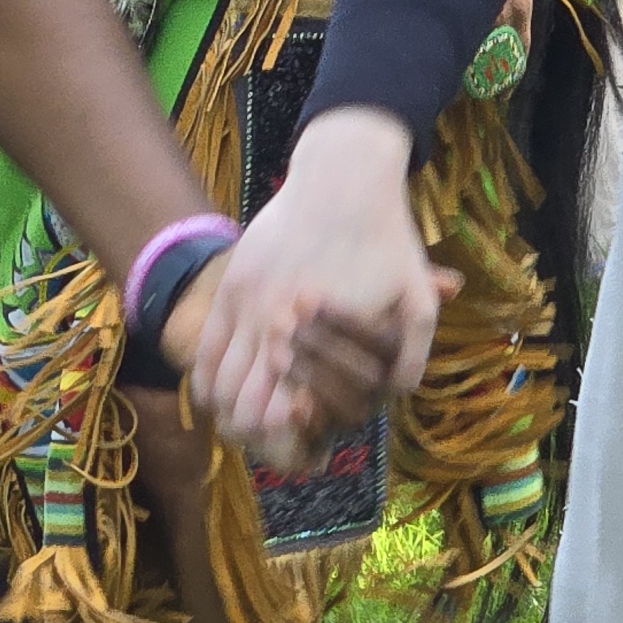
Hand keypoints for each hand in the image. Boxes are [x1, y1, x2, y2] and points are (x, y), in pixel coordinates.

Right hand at [182, 112, 452, 468]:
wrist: (343, 179)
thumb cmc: (386, 241)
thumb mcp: (417, 298)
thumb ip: (411, 356)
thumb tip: (393, 399)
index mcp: (317, 342)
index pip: (283, 419)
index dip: (290, 443)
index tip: (303, 441)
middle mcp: (273, 330)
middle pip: (244, 412)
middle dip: (256, 436)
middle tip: (273, 442)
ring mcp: (245, 307)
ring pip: (219, 386)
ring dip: (229, 413)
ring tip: (244, 425)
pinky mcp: (231, 287)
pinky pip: (205, 350)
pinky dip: (207, 382)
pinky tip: (217, 397)